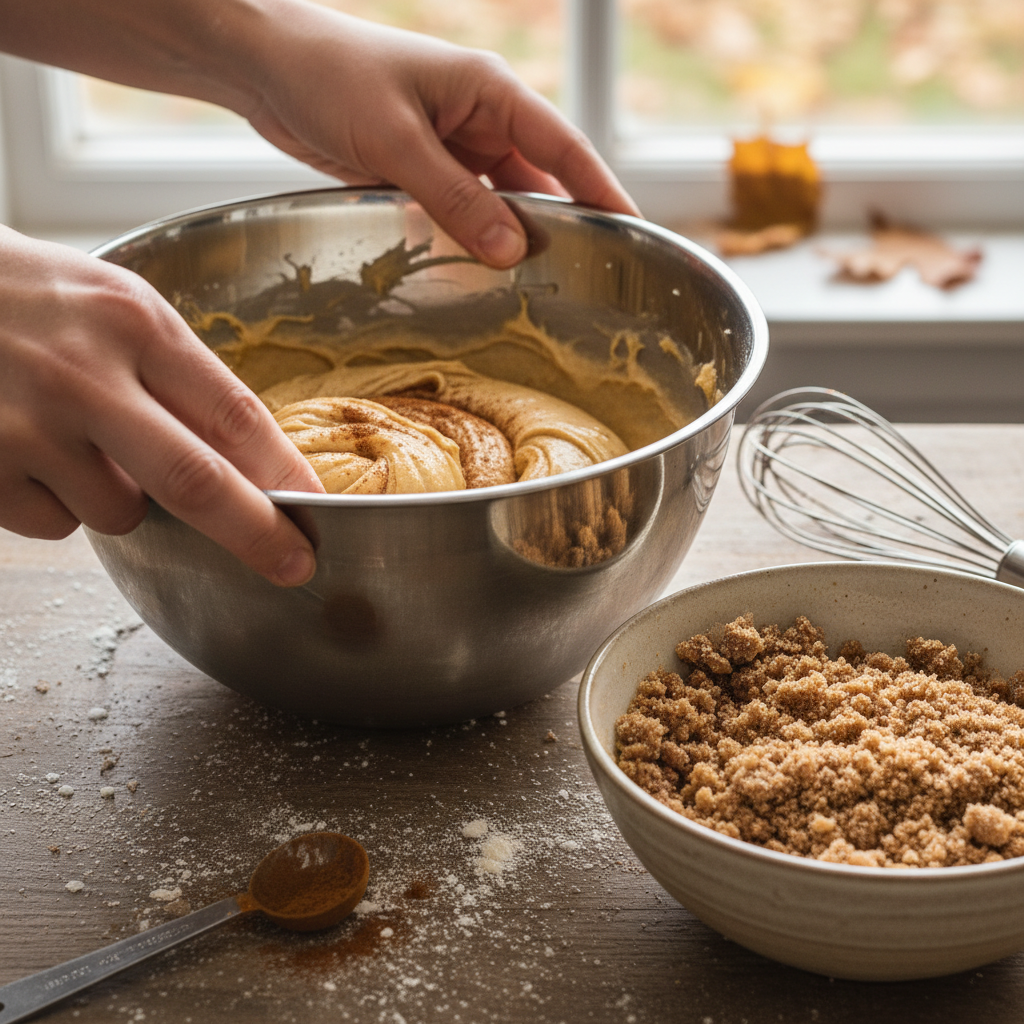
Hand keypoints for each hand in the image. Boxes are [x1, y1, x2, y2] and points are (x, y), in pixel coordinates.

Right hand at [0, 227, 323, 585]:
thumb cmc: (25, 297)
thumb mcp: (112, 306)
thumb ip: (176, 378)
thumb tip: (246, 466)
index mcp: (132, 323)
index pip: (234, 412)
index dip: (284, 471)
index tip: (316, 508)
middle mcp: (83, 375)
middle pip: (197, 481)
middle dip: (256, 534)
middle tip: (294, 566)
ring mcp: (25, 427)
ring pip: (122, 514)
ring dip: (123, 500)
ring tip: (77, 440)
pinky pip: (55, 526)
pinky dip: (57, 505)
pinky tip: (26, 452)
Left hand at [235, 4, 640, 267]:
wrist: (264, 68)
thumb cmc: (329, 76)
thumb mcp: (396, 140)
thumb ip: (453, 198)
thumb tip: (511, 251)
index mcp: (490, 92)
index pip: (565, 149)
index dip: (603, 192)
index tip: (633, 234)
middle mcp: (478, 120)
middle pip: (537, 184)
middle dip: (554, 230)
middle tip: (575, 283)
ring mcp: (450, 148)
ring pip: (497, 205)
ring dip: (504, 243)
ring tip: (526, 290)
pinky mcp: (420, 171)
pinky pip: (458, 213)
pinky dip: (466, 241)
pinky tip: (470, 275)